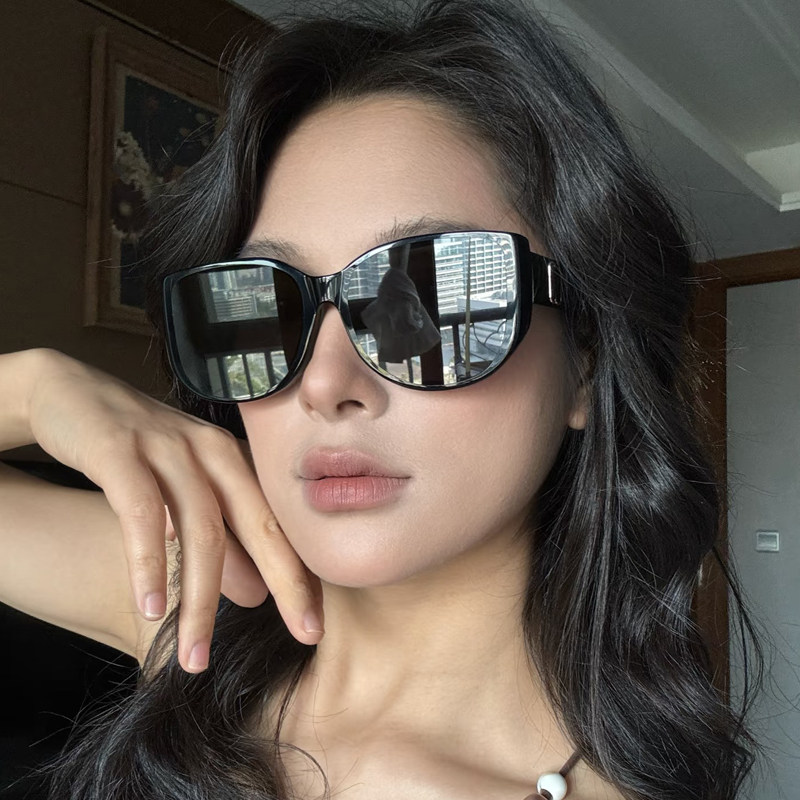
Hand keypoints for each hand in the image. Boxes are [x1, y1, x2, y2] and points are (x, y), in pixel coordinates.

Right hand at [26, 349, 322, 671]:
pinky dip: (148, 563)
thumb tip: (256, 593)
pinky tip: (150, 608)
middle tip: (305, 636)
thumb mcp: (184, 495)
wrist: (71, 394)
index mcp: (234, 460)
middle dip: (286, 583)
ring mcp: (168, 447)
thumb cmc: (138, 451)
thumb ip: (220, 539)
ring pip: (202, 528)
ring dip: (202, 599)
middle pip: (260, 521)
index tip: (315, 625)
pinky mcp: (120, 450)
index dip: (300, 574)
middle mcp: (211, 450)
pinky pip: (142, 514)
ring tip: (195, 656)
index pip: (279, 522)